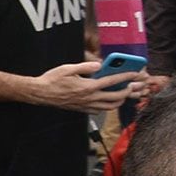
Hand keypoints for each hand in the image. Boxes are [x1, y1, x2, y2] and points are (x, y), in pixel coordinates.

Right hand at [26, 62, 142, 111]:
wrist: (40, 93)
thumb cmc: (52, 80)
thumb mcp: (67, 68)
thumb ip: (85, 66)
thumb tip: (99, 65)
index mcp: (87, 86)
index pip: (112, 81)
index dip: (126, 77)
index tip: (134, 74)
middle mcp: (90, 98)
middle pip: (116, 97)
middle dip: (128, 91)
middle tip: (134, 86)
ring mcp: (87, 105)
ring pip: (110, 107)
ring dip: (120, 101)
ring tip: (124, 95)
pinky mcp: (82, 109)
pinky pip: (100, 110)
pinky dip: (108, 106)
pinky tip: (107, 101)